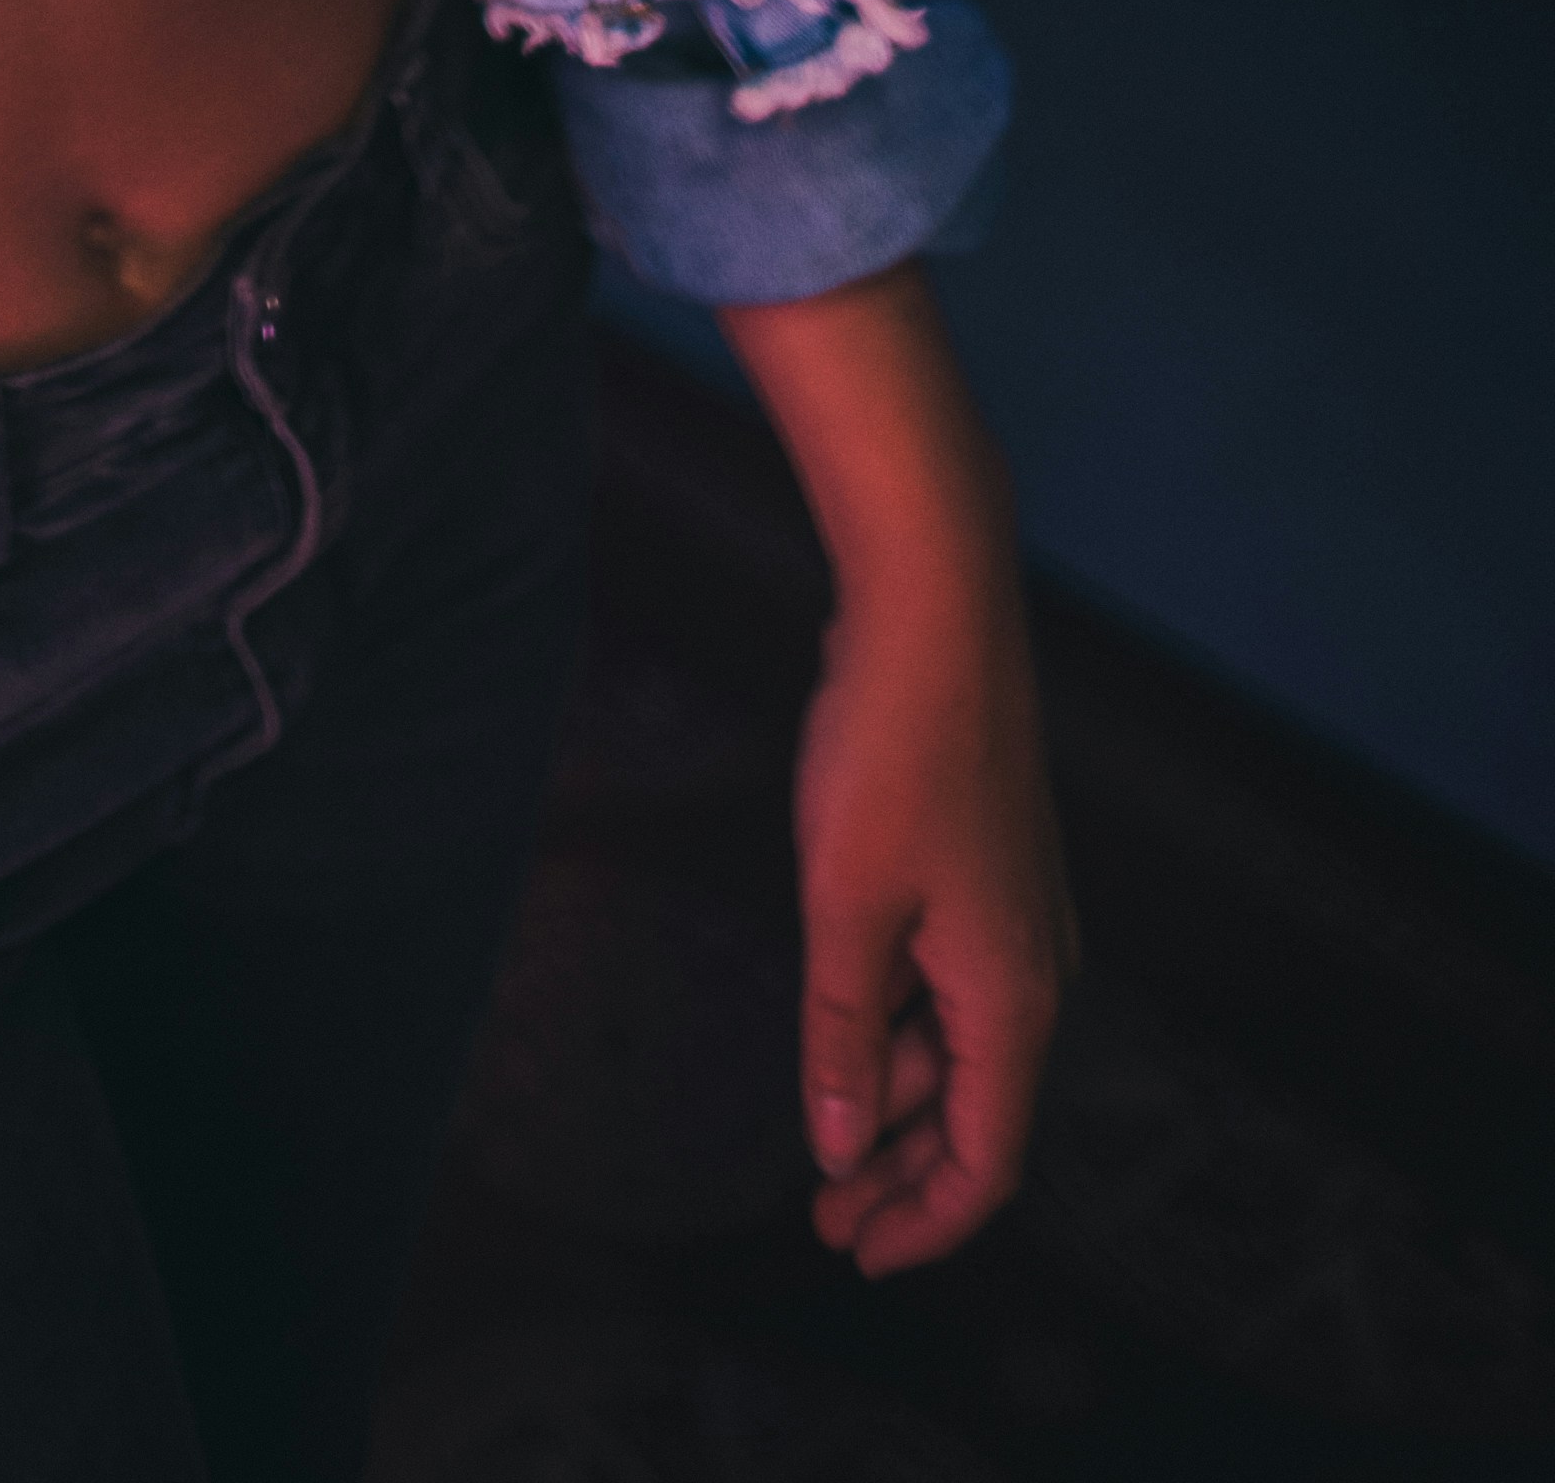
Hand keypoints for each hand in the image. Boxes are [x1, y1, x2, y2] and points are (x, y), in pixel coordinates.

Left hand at [720, 261, 1070, 1276]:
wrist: (936, 605)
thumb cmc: (891, 749)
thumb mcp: (845, 907)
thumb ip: (840, 1033)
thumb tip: (836, 1142)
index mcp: (1013, 1000)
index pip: (987, 1162)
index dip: (925, 1221)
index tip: (854, 1251)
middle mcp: (1034, 970)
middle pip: (974, 1113)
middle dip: (900, 1171)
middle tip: (822, 1216)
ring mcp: (1015, 916)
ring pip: (956, 1045)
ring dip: (893, 1097)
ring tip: (821, 1139)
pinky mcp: (986, 868)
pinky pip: (948, 983)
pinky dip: (900, 1024)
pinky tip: (842, 1030)